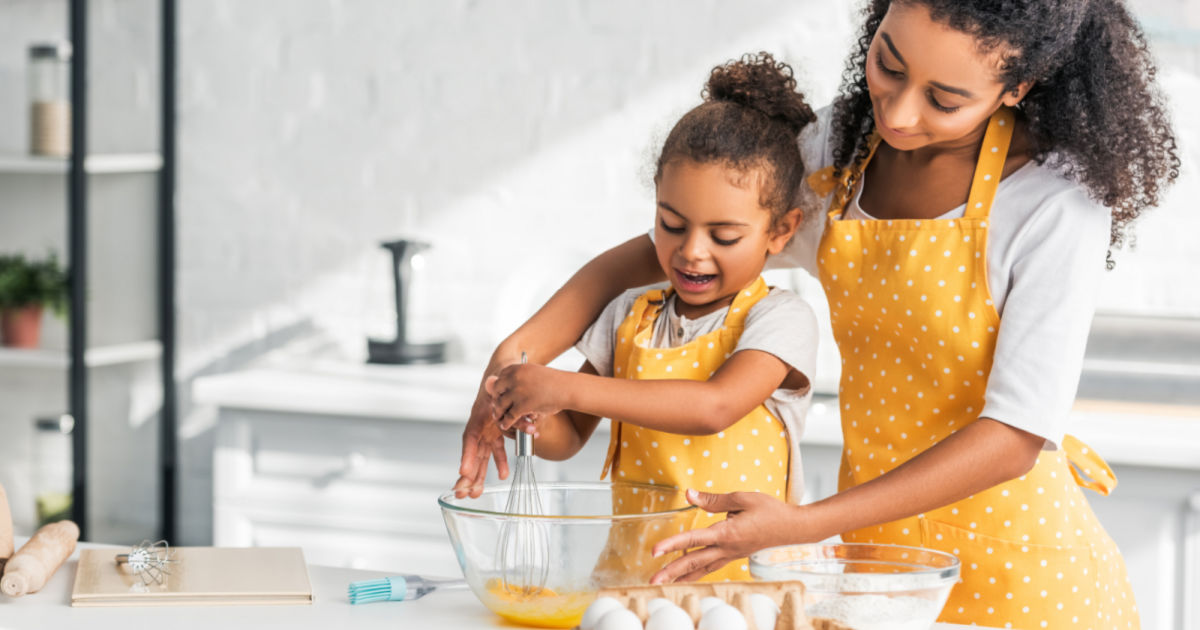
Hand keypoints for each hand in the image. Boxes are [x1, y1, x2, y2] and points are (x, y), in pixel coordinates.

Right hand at [453, 353, 522, 498]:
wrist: (507, 368)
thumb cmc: (503, 379)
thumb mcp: (504, 390)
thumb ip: (514, 409)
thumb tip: (525, 420)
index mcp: (479, 416)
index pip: (470, 439)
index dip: (466, 456)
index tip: (463, 472)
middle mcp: (480, 425)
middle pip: (472, 454)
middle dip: (468, 475)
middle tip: (463, 493)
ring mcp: (488, 429)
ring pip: (482, 456)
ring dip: (480, 474)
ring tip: (477, 493)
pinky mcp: (496, 431)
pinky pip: (497, 449)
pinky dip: (500, 461)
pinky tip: (502, 475)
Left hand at [490, 364, 564, 430]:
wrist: (566, 388)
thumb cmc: (552, 382)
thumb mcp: (533, 373)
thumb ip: (519, 377)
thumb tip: (498, 383)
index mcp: (517, 368)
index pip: (500, 378)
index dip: (499, 389)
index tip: (499, 395)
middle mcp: (514, 378)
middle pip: (497, 391)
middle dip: (496, 400)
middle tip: (496, 408)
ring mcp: (517, 391)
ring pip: (500, 405)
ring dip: (498, 413)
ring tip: (498, 417)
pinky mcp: (522, 405)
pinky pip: (509, 416)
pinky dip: (506, 422)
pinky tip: (506, 425)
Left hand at [649, 489, 802, 583]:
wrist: (792, 528)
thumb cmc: (770, 510)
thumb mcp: (742, 498)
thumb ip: (714, 499)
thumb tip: (689, 494)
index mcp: (727, 533)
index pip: (694, 539)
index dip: (672, 544)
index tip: (654, 551)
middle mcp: (727, 548)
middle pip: (694, 562)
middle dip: (671, 572)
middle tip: (652, 580)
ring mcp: (731, 554)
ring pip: (701, 569)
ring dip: (681, 576)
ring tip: (663, 583)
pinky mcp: (734, 555)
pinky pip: (710, 567)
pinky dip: (696, 573)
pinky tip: (687, 575)